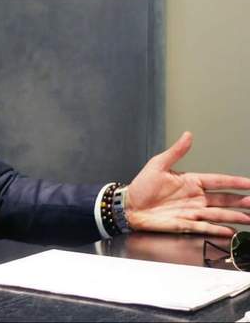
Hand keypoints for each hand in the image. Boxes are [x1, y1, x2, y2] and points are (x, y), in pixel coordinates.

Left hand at [127, 131, 249, 235]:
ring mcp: (191, 211)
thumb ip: (176, 152)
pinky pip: (205, 227)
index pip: (218, 181)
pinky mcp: (185, 224)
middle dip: (241, 201)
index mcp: (190, 181)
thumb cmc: (140, 186)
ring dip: (234, 216)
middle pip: (224, 199)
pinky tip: (230, 231)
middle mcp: (194, 197)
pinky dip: (217, 229)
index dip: (235, 182)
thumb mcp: (158, 165)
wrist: (128, 206)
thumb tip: (188, 135)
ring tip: (249, 217)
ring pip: (219, 214)